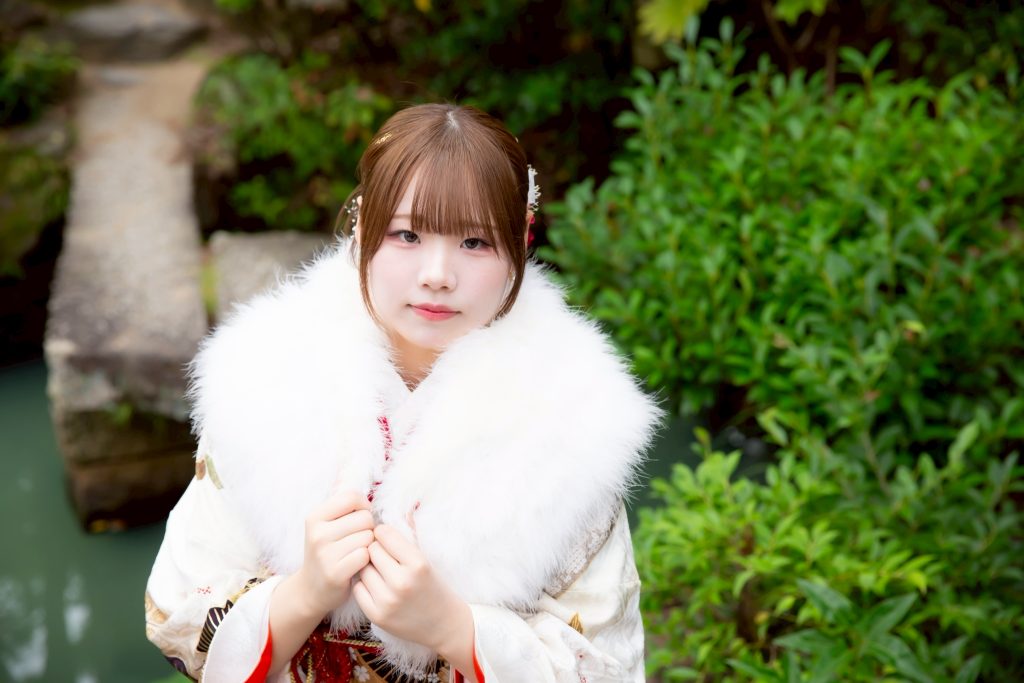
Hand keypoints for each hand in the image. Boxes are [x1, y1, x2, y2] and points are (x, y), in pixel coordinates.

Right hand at [293, 491, 374, 617]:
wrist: (311, 589)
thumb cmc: (327, 551)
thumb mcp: (327, 525)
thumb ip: (345, 508)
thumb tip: (369, 497)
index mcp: (315, 516)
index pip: (352, 497)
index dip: (363, 507)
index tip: (359, 519)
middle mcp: (317, 533)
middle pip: (365, 517)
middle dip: (368, 528)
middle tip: (357, 540)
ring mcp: (324, 553)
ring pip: (368, 536)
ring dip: (368, 545)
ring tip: (356, 552)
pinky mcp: (335, 572)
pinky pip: (365, 555)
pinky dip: (366, 560)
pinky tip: (357, 565)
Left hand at [352, 524, 473, 656]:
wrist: (442, 624)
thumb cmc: (433, 587)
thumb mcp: (425, 561)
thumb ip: (401, 544)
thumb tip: (374, 526)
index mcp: (418, 564)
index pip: (384, 534)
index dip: (383, 534)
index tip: (386, 538)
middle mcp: (402, 582)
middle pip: (371, 550)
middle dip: (376, 550)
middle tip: (385, 558)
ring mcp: (388, 601)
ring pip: (362, 569)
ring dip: (369, 568)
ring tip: (382, 573)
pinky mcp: (377, 616)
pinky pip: (358, 588)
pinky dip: (364, 585)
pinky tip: (377, 587)